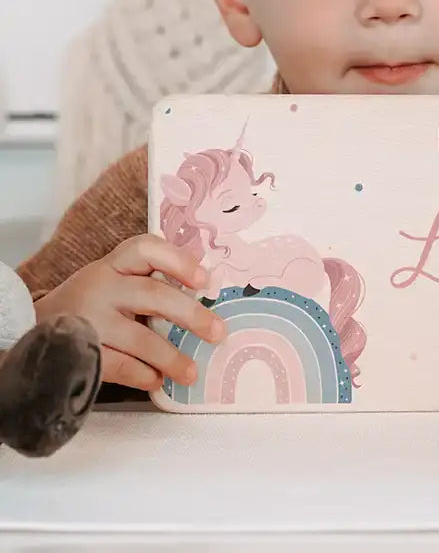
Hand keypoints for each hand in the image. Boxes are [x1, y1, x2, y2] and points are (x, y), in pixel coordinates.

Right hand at [33, 234, 226, 392]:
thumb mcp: (114, 281)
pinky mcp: (77, 352)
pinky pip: (118, 365)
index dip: (178, 260)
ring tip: (191, 372)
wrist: (31, 328)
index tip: (205, 278)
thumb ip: (151, 283)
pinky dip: (142, 374)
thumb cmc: (92, 303)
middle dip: (191, 315)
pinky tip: (157, 380)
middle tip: (218, 332)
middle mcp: (100, 286)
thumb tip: (207, 300)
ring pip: (139, 337)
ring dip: (171, 357)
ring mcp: (88, 320)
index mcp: (114, 264)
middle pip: (153, 295)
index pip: (145, 248)